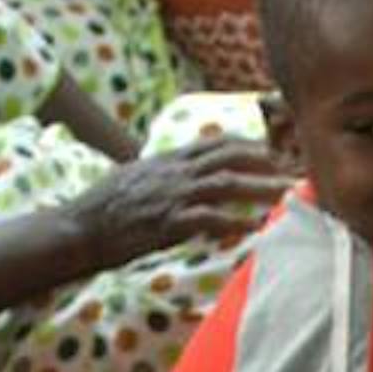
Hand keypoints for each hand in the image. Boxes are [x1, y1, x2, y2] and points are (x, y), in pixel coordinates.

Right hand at [69, 134, 287, 265]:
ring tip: (287, 194)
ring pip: (226, 184)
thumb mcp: (135, 177)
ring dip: (260, 187)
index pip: (215, 143)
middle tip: (292, 169)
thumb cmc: (104, 208)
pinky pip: (209, 219)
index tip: (273, 150)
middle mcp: (174, 173)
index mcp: (168, 160)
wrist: (80, 228)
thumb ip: (164, 173)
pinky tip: (256, 228)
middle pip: (229, 157)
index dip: (248, 144)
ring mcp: (172, 196)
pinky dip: (235, 222)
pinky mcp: (168, 223)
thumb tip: (184, 173)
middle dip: (264, 160)